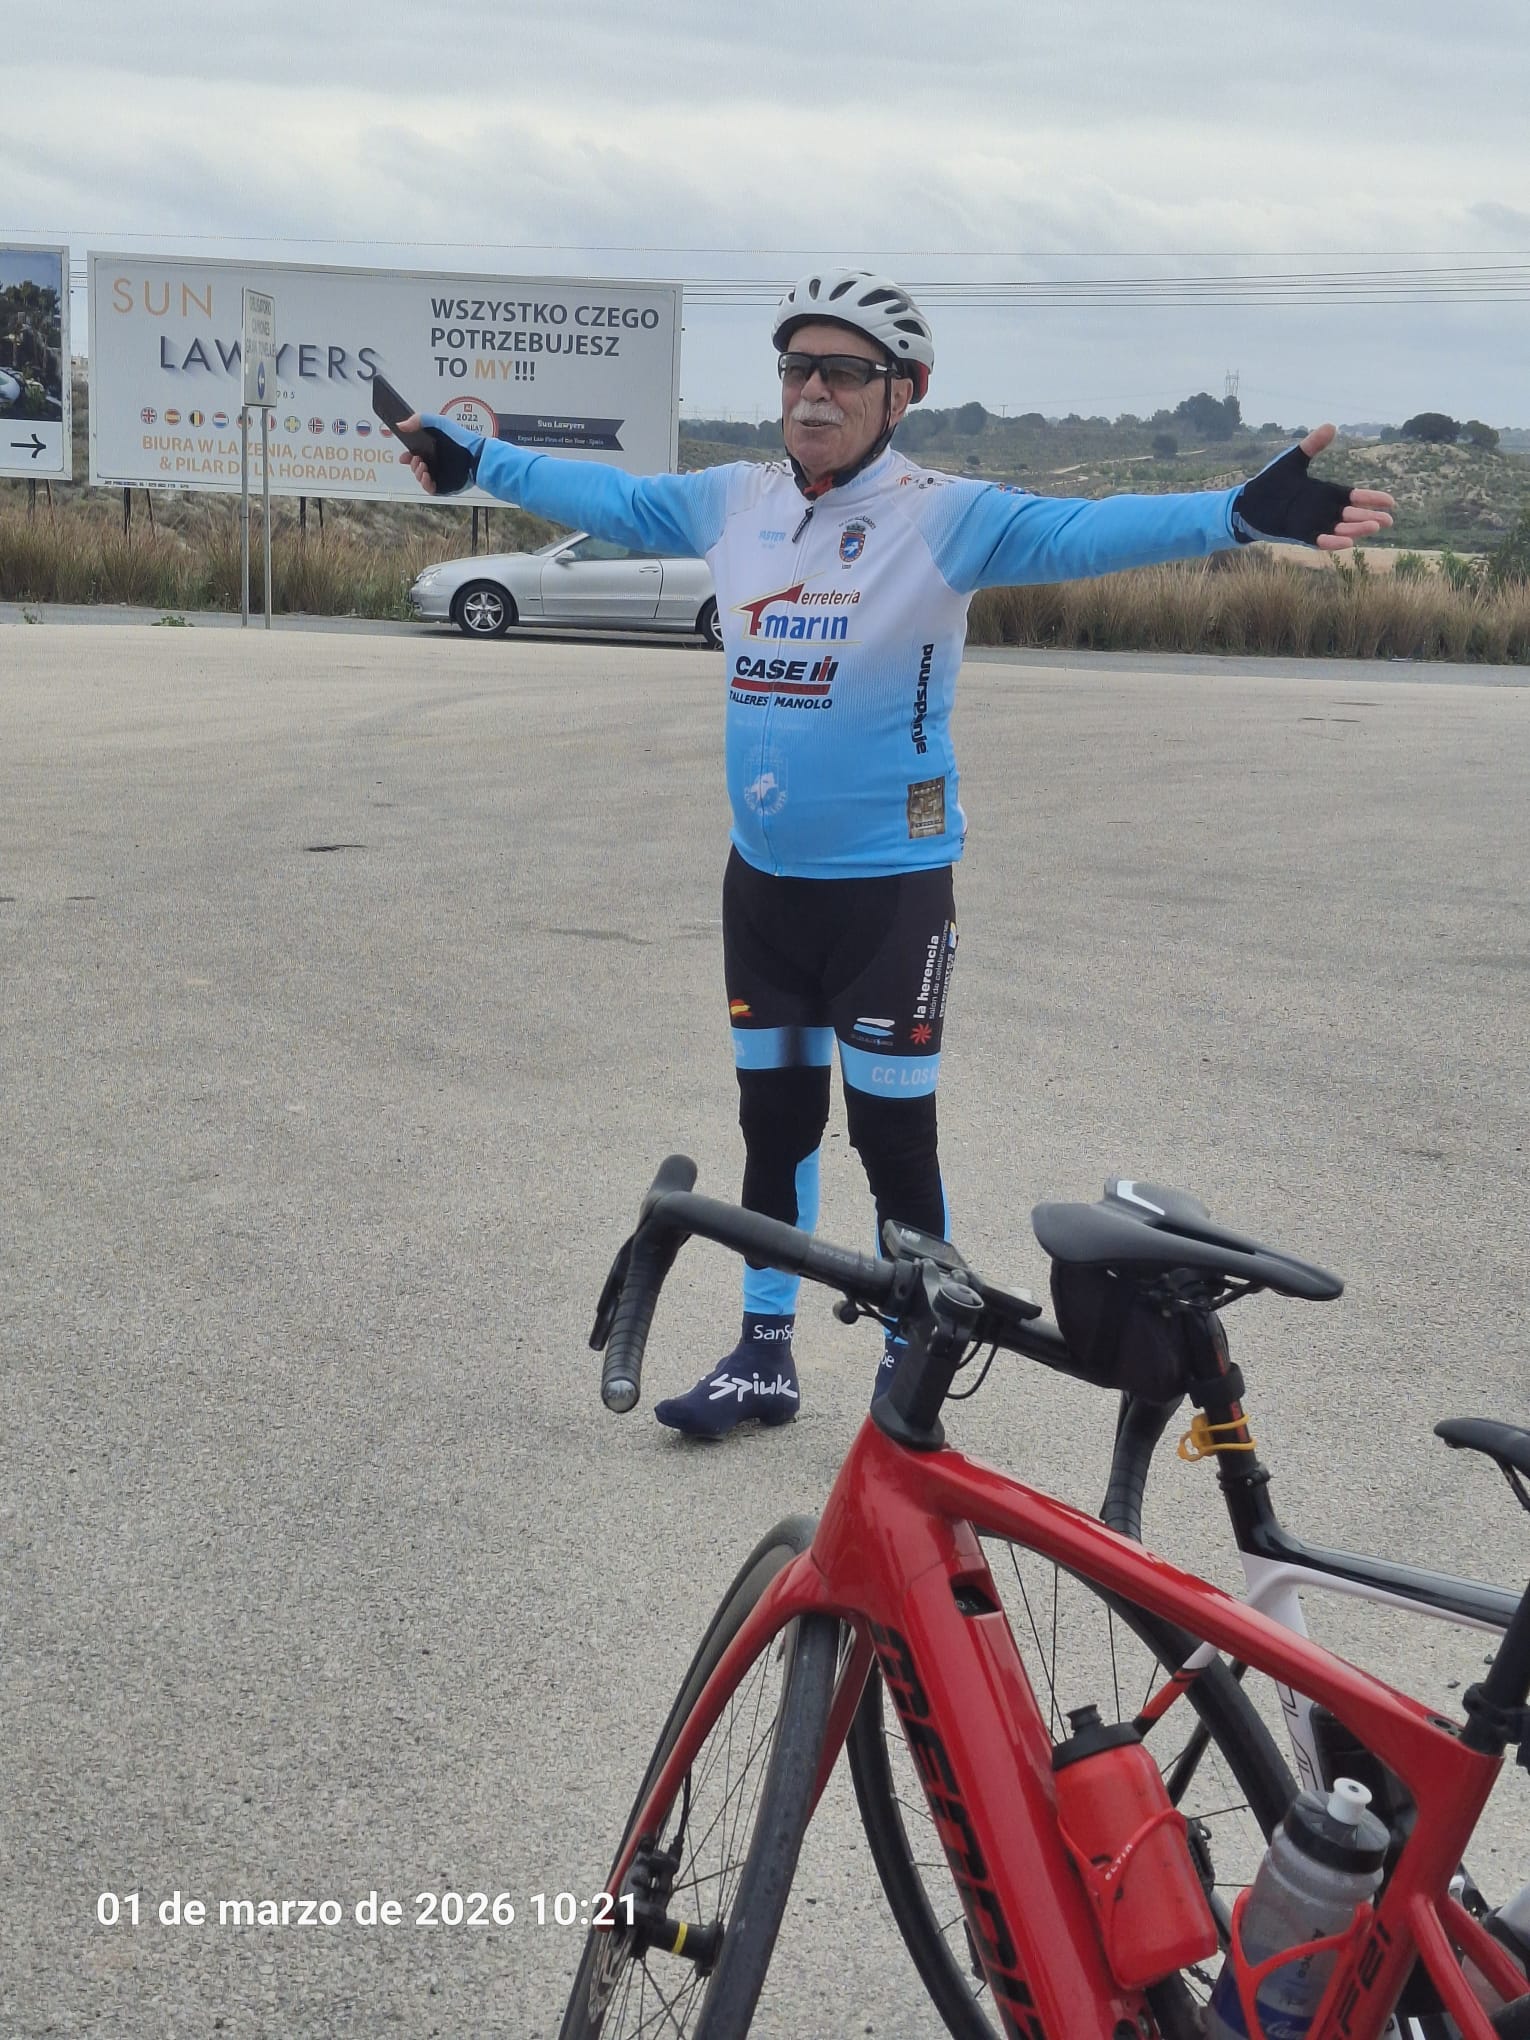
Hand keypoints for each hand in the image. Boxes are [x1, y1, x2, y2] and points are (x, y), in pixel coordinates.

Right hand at [393, 411, 479, 497]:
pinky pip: (430, 489)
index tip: (404, 457)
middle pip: (416, 467)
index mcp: (433, 449)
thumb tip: (401, 425)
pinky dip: (425, 484)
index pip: (414, 455)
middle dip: (413, 464)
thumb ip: (419, 420)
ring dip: (418, 473)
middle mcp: (436, 462)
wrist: (477, 456)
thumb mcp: (440, 423)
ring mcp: (440, 475)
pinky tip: (426, 476)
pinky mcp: (445, 486)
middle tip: (418, 460)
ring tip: (423, 467)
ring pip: (421, 478)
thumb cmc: (461, 439)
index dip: (407, 457)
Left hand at [1233, 424, 1397, 549]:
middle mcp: (1323, 510)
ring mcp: (1312, 522)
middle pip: (1352, 515)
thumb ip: (1312, 445)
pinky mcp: (1299, 533)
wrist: (1248, 501)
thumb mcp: (1294, 460)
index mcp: (1325, 493)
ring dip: (1356, 529)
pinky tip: (1348, 542)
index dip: (1371, 499)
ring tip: (1374, 528)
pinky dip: (1332, 541)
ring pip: (1340, 528)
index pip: (1354, 497)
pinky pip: (1319, 539)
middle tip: (1388, 520)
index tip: (1390, 502)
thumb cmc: (1271, 481)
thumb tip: (1331, 426)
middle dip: (1370, 517)